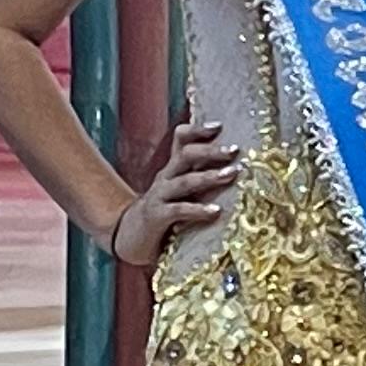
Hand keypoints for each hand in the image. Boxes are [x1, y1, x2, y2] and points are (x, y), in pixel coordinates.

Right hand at [106, 117, 240, 267]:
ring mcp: (160, 196)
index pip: (181, 139)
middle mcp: (165, 178)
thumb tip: (235, 169)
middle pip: (186, 155)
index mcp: (173, 169)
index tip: (219, 126)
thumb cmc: (165, 215)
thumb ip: (201, 180)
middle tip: (234, 150)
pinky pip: (179, 210)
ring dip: (209, 177)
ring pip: (185, 181)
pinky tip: (215, 211)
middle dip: (211, 151)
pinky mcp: (157, 217)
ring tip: (231, 174)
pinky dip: (198, 209)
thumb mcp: (181, 192)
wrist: (130, 239)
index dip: (197, 130)